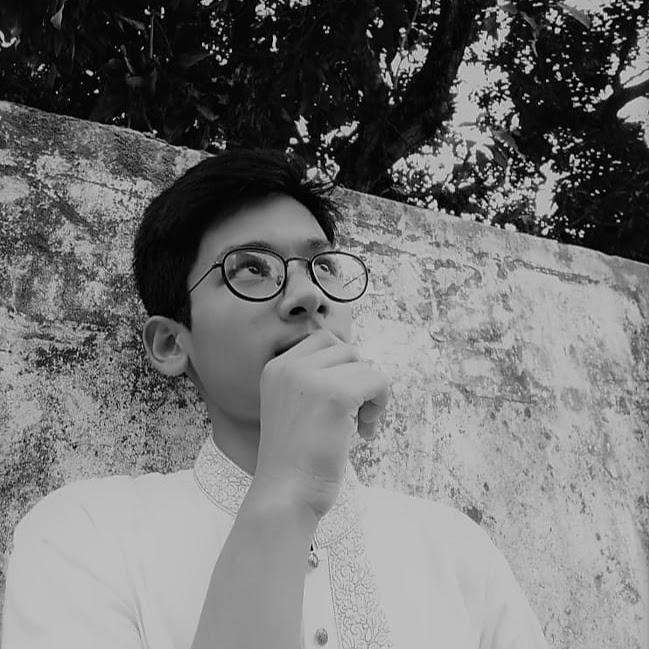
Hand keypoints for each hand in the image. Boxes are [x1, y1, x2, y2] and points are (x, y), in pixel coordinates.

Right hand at [254, 330, 388, 519]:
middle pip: (346, 350)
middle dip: (357, 379)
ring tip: (358, 426)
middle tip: (354, 414)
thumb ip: (315, 382)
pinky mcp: (335, 395)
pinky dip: (380, 404)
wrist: (284, 495)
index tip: (341, 400)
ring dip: (370, 394)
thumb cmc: (295, 461)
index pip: (322, 340)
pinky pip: (378, 381)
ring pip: (364, 365)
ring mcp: (310, 378)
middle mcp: (289, 366)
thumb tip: (360, 364)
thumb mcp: (294, 409)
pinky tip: (364, 431)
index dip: (341, 367)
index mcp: (276, 368)